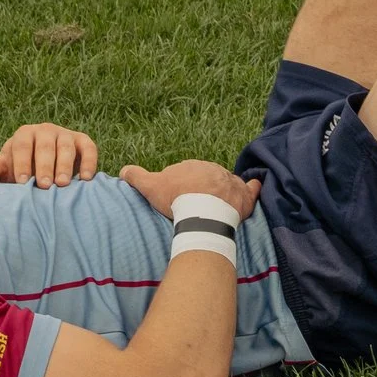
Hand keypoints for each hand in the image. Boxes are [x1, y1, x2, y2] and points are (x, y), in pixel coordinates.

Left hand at [0, 123, 99, 188]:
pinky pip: (89, 148)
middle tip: (44, 185)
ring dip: (65, 165)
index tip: (21, 182)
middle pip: (45, 145)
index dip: (21, 162)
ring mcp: (65, 134)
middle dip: (45, 165)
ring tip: (62, 185)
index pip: (22, 145)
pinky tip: (87, 179)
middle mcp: (45, 130)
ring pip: (66, 146)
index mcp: (24, 134)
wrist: (45, 164)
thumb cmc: (22, 168)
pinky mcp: (83, 141)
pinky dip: (90, 162)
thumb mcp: (6, 168)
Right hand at [119, 160, 261, 223]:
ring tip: (219, 206)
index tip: (181, 199)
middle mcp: (212, 169)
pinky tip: (254, 188)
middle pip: (208, 179)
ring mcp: (230, 181)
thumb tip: (122, 170)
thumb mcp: (150, 187)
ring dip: (224, 191)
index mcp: (191, 166)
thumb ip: (136, 176)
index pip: (188, 174)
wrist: (201, 210)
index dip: (184, 186)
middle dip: (204, 188)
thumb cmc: (176, 198)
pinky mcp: (244, 196)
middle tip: (198, 205)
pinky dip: (252, 188)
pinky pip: (251, 189)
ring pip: (226, 184)